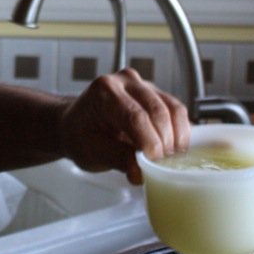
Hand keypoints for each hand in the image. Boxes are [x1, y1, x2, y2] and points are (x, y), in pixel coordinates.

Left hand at [58, 68, 189, 184]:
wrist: (74, 124)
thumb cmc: (79, 135)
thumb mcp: (91, 151)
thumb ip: (118, 159)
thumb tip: (141, 172)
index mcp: (104, 91)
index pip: (135, 116)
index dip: (150, 142)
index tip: (154, 162)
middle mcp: (125, 81)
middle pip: (157, 111)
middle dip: (164, 142)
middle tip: (161, 166)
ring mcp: (142, 85)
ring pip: (173, 109)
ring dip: (176, 137)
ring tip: (167, 159)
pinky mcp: (155, 93)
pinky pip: (176, 110)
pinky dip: (179, 131)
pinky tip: (172, 149)